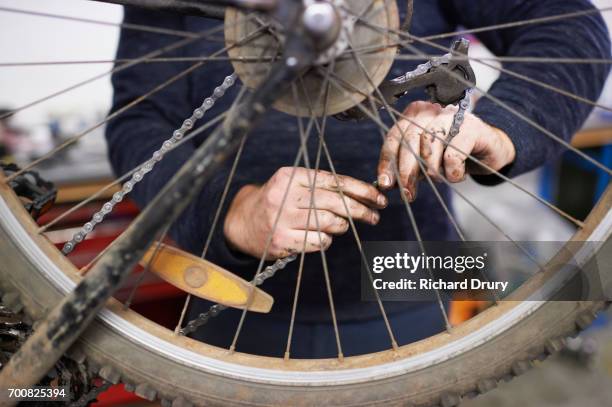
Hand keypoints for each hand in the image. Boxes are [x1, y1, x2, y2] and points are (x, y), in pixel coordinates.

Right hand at [224, 167, 387, 258]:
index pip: (334, 181)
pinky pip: (319, 242)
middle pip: (335, 202)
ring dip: (340, 226)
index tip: (378, 198)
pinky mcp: (282, 241)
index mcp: (291, 175)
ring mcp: (282, 219)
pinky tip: (320, 237)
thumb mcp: (293, 185)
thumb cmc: (278, 202)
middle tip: (374, 217)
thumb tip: (364, 195)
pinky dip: (326, 240)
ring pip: (330, 223)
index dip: (360, 190)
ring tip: (339, 226)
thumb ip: (321, 187)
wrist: (242, 223)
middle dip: (360, 210)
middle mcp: (285, 195)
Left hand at [377, 101, 515, 199]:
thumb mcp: (425, 160)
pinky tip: (457, 174)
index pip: (394, 136)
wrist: (489, 150)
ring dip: (431, 171)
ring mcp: (452, 117)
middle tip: (407, 193)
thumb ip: (406, 166)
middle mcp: (431, 111)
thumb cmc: (452, 154)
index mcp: (414, 115)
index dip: (387, 161)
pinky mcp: (471, 128)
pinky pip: (453, 155)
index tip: (385, 183)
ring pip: (429, 146)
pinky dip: (452, 172)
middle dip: (406, 171)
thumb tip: (387, 182)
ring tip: (439, 179)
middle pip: (409, 140)